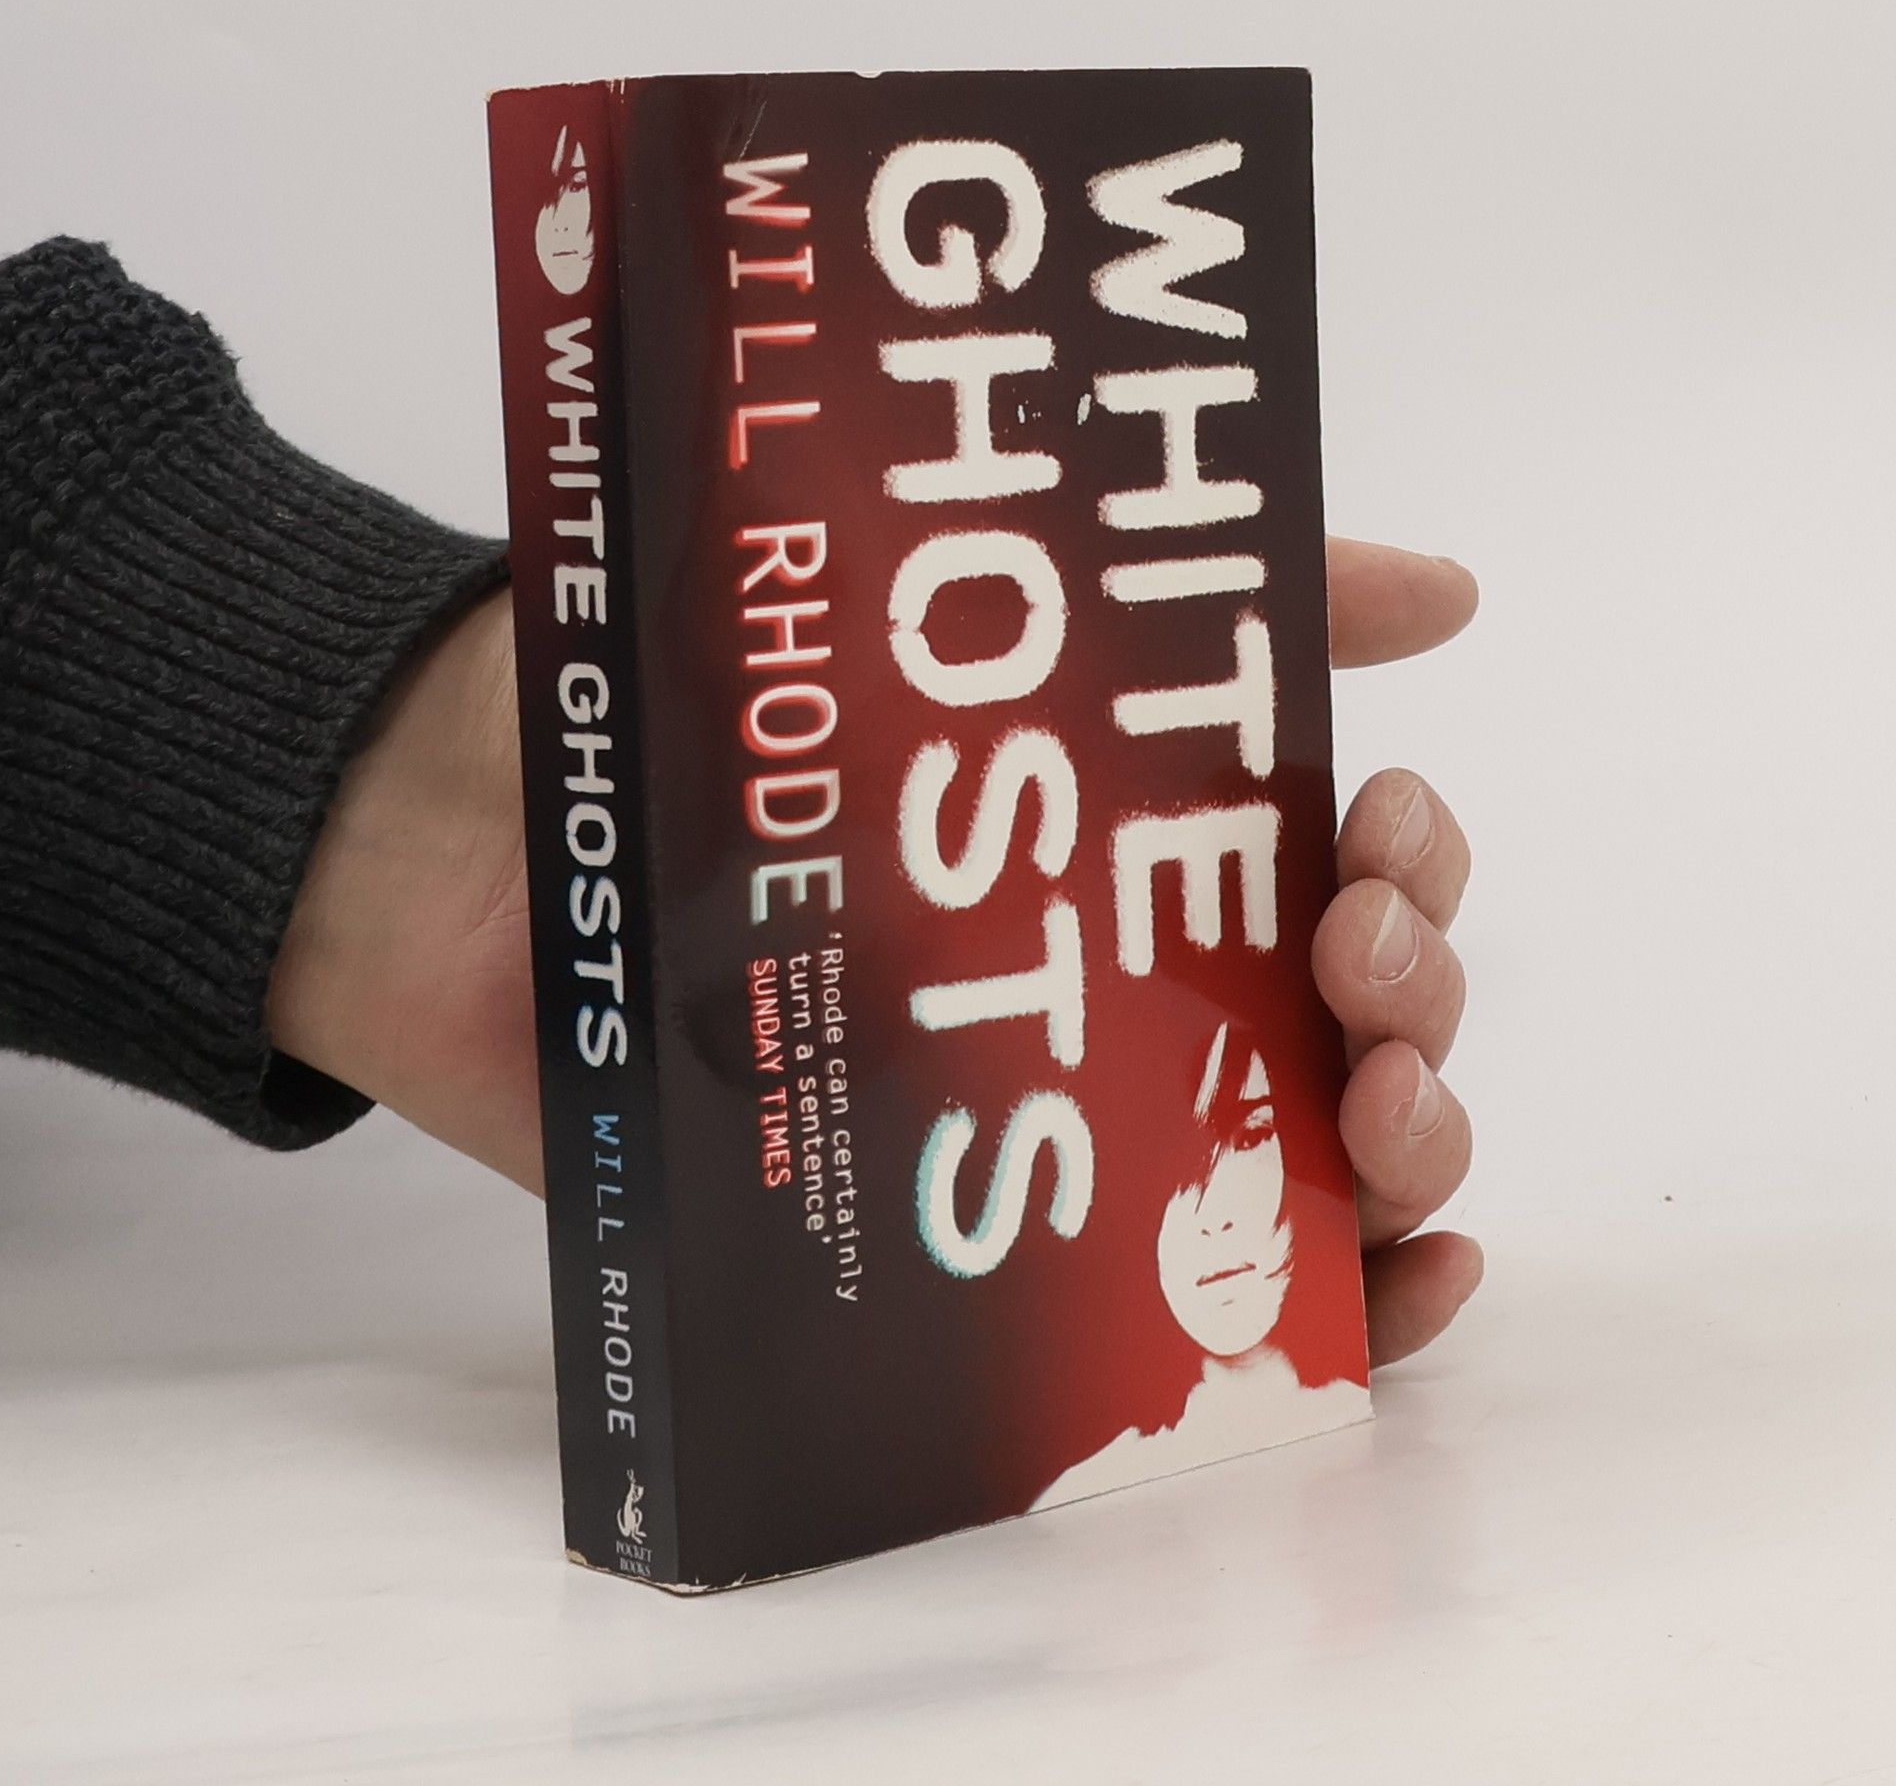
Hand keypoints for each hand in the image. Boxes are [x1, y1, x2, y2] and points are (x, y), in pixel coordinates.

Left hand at [270, 540, 1482, 1368]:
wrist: (445, 847)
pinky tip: (1401, 1286)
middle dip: (1416, 999)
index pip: (1348, 854)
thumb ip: (1163, 598)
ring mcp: (1054, 1098)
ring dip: (1407, 1148)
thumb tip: (1449, 590)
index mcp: (1122, 822)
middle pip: (1356, 1009)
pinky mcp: (973, 1223)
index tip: (1373, 844)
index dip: (1411, 858)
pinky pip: (1181, 1294)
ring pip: (1304, 1150)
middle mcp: (1115, 961)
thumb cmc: (682, 706)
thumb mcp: (928, 601)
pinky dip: (1328, 1306)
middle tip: (1355, 976)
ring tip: (1381, 1127)